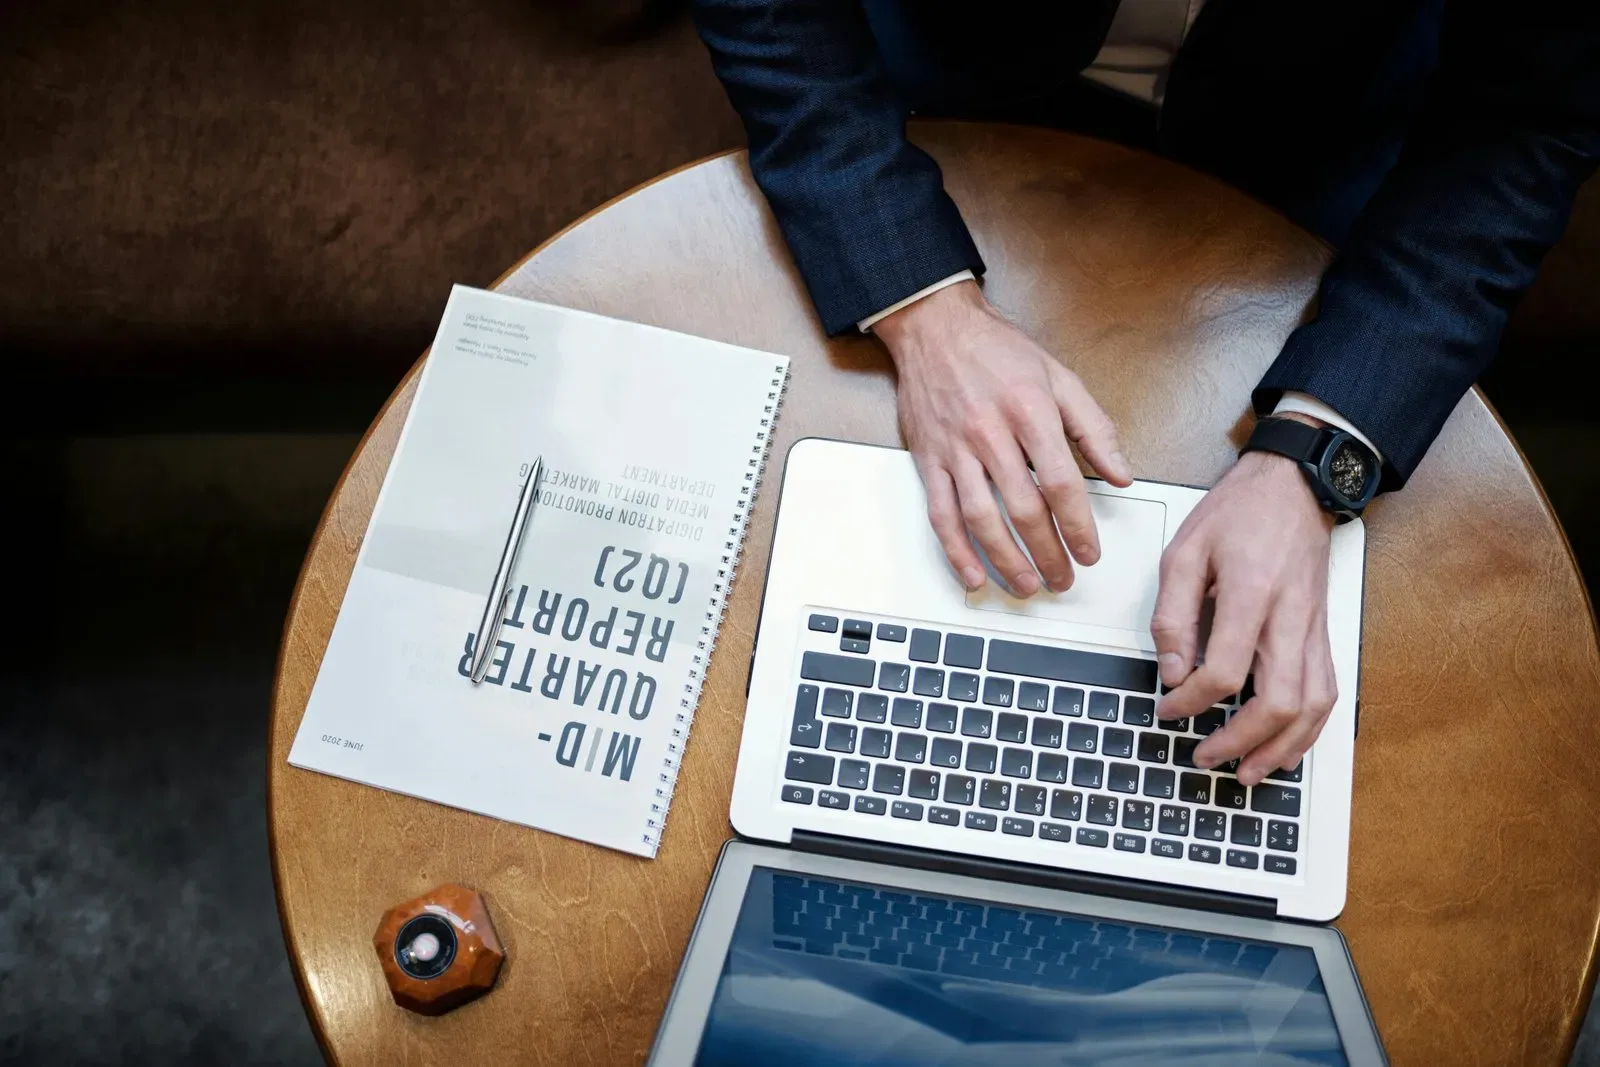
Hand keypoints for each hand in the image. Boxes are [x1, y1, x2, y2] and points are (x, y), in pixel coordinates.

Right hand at [873, 280, 1131, 595]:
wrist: (934, 326)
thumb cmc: (996, 349)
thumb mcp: (1059, 376)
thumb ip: (1094, 428)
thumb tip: (1121, 474)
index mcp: (1030, 410)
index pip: (1060, 482)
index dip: (1078, 525)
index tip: (1090, 552)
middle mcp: (990, 433)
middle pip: (1022, 509)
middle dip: (1048, 553)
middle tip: (1064, 579)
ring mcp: (955, 449)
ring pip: (980, 519)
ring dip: (1006, 561)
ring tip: (1027, 585)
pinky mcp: (928, 459)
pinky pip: (940, 514)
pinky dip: (955, 551)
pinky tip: (972, 575)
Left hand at [1150, 429, 1336, 785]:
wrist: (1295, 485)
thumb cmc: (1240, 513)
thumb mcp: (1185, 550)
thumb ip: (1173, 613)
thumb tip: (1171, 670)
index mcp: (1253, 594)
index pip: (1227, 670)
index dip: (1192, 700)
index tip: (1167, 707)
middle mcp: (1292, 618)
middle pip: (1281, 701)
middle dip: (1242, 741)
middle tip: (1205, 757)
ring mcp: (1314, 629)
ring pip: (1314, 706)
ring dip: (1281, 748)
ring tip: (1248, 772)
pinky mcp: (1323, 634)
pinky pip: (1326, 693)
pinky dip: (1308, 730)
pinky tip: (1284, 748)